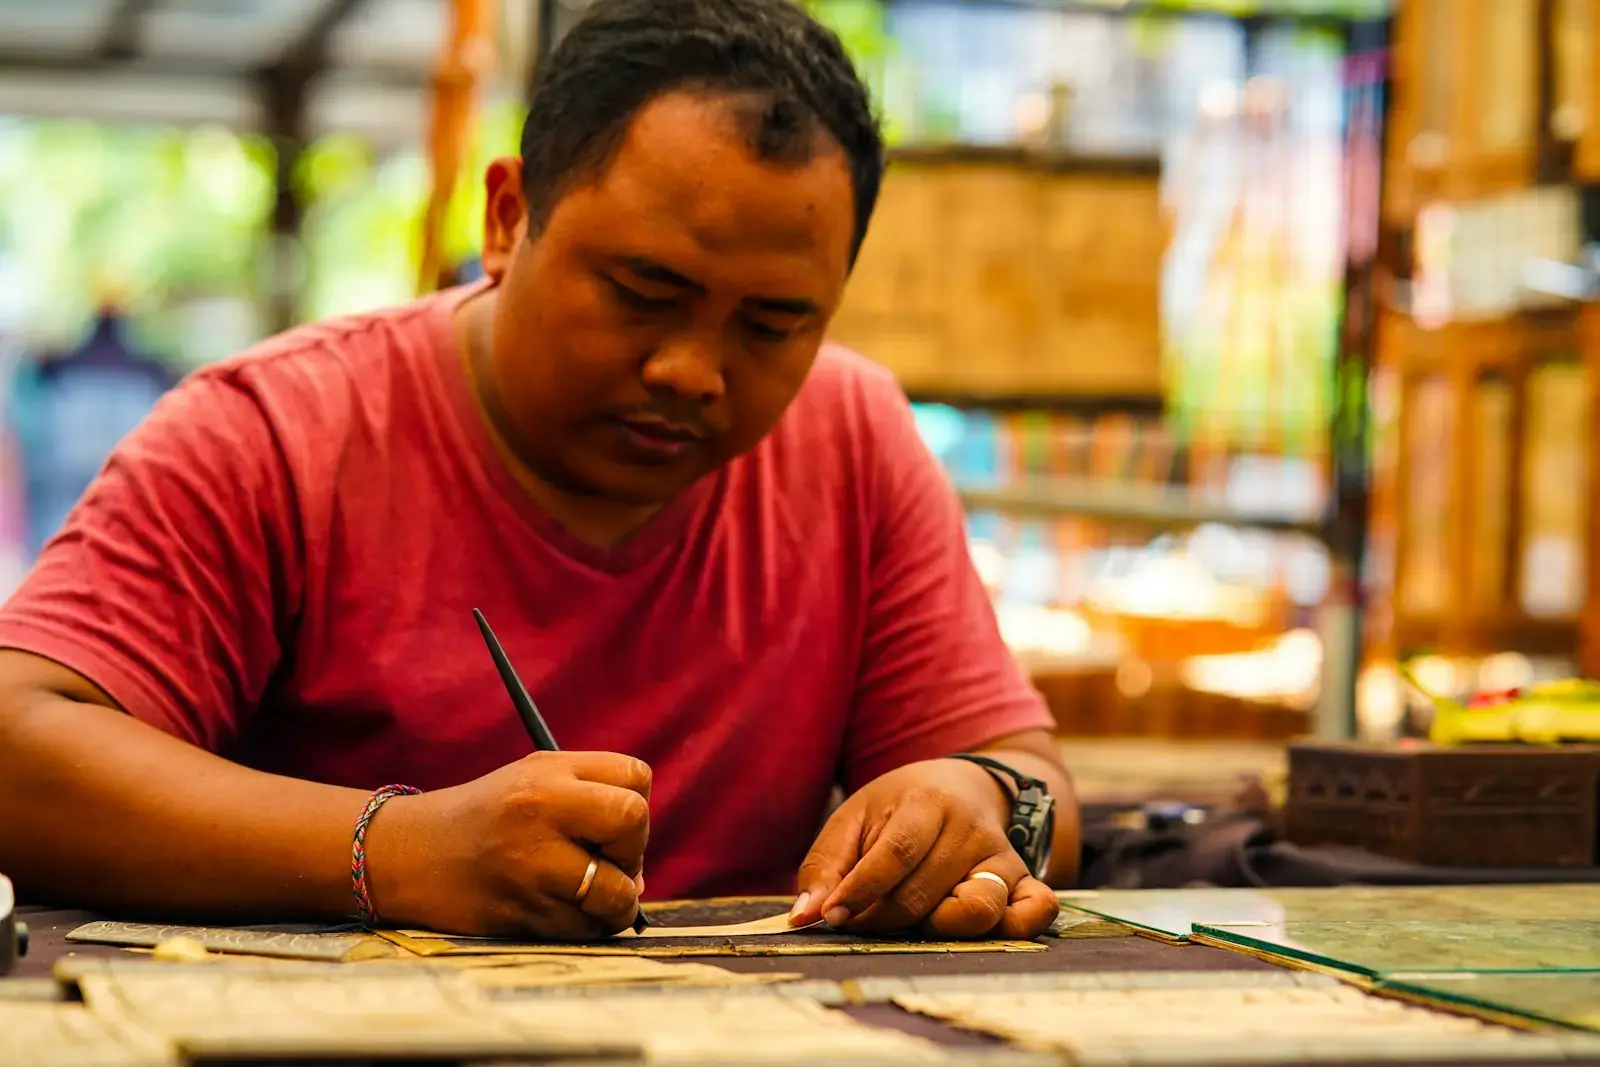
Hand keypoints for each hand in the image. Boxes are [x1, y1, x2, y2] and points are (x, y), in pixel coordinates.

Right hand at [365, 751, 649, 939]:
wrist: (410, 855)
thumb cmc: (487, 816)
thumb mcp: (534, 778)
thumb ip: (592, 795)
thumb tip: (640, 870)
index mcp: (548, 774)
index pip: (635, 778)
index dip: (636, 805)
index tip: (612, 825)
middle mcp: (539, 811)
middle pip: (631, 822)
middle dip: (633, 850)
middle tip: (608, 861)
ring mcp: (530, 864)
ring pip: (616, 892)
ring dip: (617, 901)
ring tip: (596, 896)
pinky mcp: (521, 911)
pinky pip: (585, 928)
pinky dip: (587, 926)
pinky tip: (566, 911)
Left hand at [790, 758, 1057, 939]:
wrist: (965, 786)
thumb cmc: (899, 808)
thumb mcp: (855, 818)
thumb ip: (826, 865)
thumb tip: (803, 916)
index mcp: (927, 802)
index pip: (897, 853)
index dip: (861, 890)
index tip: (831, 915)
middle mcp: (972, 828)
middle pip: (925, 892)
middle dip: (883, 918)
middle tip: (861, 919)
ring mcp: (1003, 856)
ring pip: (977, 911)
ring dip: (935, 928)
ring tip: (912, 921)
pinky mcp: (1026, 880)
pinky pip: (1036, 911)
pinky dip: (1015, 927)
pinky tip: (976, 928)